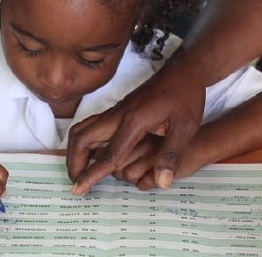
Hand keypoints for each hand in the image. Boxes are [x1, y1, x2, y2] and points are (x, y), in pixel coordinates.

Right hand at [67, 61, 204, 194]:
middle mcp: (117, 115)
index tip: (78, 189)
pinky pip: (90, 127)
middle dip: (74, 162)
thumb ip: (171, 155)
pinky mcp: (116, 112)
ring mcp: (114, 112)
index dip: (92, 174)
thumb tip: (163, 183)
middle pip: (82, 139)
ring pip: (82, 130)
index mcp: (134, 121)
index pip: (108, 154)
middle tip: (78, 183)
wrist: (182, 71)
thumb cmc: (185, 97)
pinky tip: (92, 156)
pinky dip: (83, 143)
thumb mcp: (186, 127)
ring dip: (75, 151)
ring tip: (80, 172)